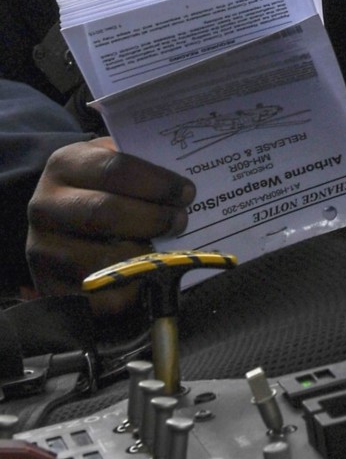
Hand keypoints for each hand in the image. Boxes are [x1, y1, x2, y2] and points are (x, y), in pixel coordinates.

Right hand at [26, 138, 195, 313]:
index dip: (157, 183)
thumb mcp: (117, 163)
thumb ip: (146, 164)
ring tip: (167, 250)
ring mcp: (43, 249)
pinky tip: (149, 277)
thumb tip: (190, 176)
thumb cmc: (105, 188)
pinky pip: (98, 296)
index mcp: (65, 165)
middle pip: (104, 212)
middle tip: (181, 222)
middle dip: (153, 219)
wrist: (64, 223)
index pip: (114, 169)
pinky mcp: (51, 287)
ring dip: (144, 256)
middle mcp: (45, 206)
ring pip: (100, 258)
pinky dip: (131, 290)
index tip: (187, 193)